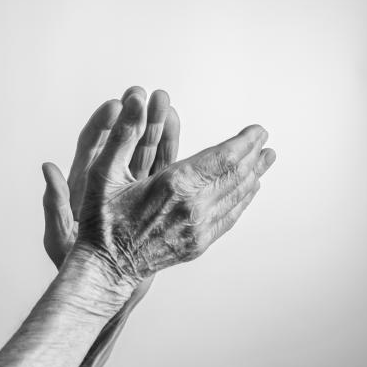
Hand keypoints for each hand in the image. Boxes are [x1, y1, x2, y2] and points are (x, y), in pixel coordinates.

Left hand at [42, 87, 180, 268]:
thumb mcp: (59, 236)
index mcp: (82, 186)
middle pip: (121, 142)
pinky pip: (161, 170)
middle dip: (134, 117)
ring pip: (144, 152)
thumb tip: (47, 169)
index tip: (115, 105)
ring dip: (155, 129)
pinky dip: (171, 152)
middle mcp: (106, 182)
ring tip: (167, 106)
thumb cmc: (75, 263)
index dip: (102, 125)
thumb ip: (55, 205)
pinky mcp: (149, 198)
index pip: (91, 147)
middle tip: (148, 95)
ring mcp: (129, 188)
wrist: (102, 284)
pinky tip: (181, 134)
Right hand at [72, 88, 275, 300]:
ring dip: (253, 175)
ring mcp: (198, 229)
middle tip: (265, 140)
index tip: (258, 129)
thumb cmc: (100, 220)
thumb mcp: (102, 172)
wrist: (105, 267)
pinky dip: (243, 201)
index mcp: (174, 185)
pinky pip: (229, 218)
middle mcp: (193, 207)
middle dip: (253, 155)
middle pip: (236, 176)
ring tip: (266, 160)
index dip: (244, 141)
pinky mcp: (198, 245)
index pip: (223, 157)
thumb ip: (122, 134)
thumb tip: (134, 99)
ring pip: (237, 197)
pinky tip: (248, 192)